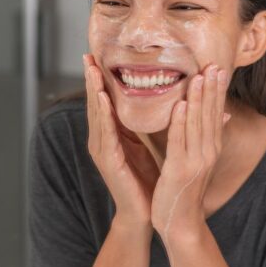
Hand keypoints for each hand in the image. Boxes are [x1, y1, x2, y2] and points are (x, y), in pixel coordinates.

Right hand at [83, 54, 158, 230]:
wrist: (146, 213)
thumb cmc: (149, 179)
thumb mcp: (150, 144)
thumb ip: (153, 121)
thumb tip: (177, 99)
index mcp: (112, 135)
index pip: (104, 101)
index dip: (101, 79)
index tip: (98, 55)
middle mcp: (102, 140)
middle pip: (95, 103)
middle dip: (91, 78)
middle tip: (88, 53)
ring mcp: (102, 150)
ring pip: (97, 114)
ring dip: (93, 90)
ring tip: (91, 69)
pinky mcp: (108, 161)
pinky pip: (105, 133)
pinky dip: (103, 114)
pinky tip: (103, 98)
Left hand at [151, 66, 230, 241]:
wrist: (181, 224)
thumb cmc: (184, 191)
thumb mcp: (197, 161)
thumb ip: (205, 137)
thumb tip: (222, 115)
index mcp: (210, 149)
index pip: (215, 114)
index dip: (217, 91)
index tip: (217, 68)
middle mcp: (207, 152)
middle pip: (210, 115)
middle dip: (212, 89)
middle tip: (214, 64)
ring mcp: (195, 161)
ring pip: (197, 124)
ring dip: (198, 99)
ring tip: (198, 76)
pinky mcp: (179, 170)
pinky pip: (180, 141)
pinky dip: (181, 122)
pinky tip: (180, 104)